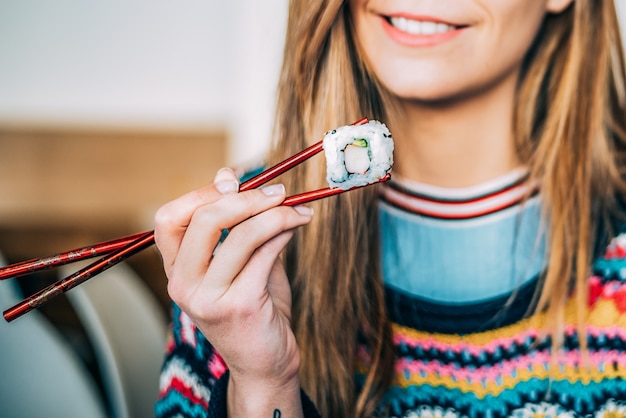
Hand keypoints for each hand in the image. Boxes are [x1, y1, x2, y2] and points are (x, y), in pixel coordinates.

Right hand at [154, 167, 312, 413]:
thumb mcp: (238, 262)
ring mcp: (208, 298)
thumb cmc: (253, 308)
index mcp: (176, 270)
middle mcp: (183, 284)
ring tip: (299, 210)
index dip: (200, 193)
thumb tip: (228, 175)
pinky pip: (265, 253)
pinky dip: (286, 232)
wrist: (265, 363)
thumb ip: (234, 223)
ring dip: (276, 214)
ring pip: (241, 235)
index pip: (168, 218)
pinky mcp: (239, 306)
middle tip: (278, 192)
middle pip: (204, 220)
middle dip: (246, 198)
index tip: (233, 182)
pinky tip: (299, 226)